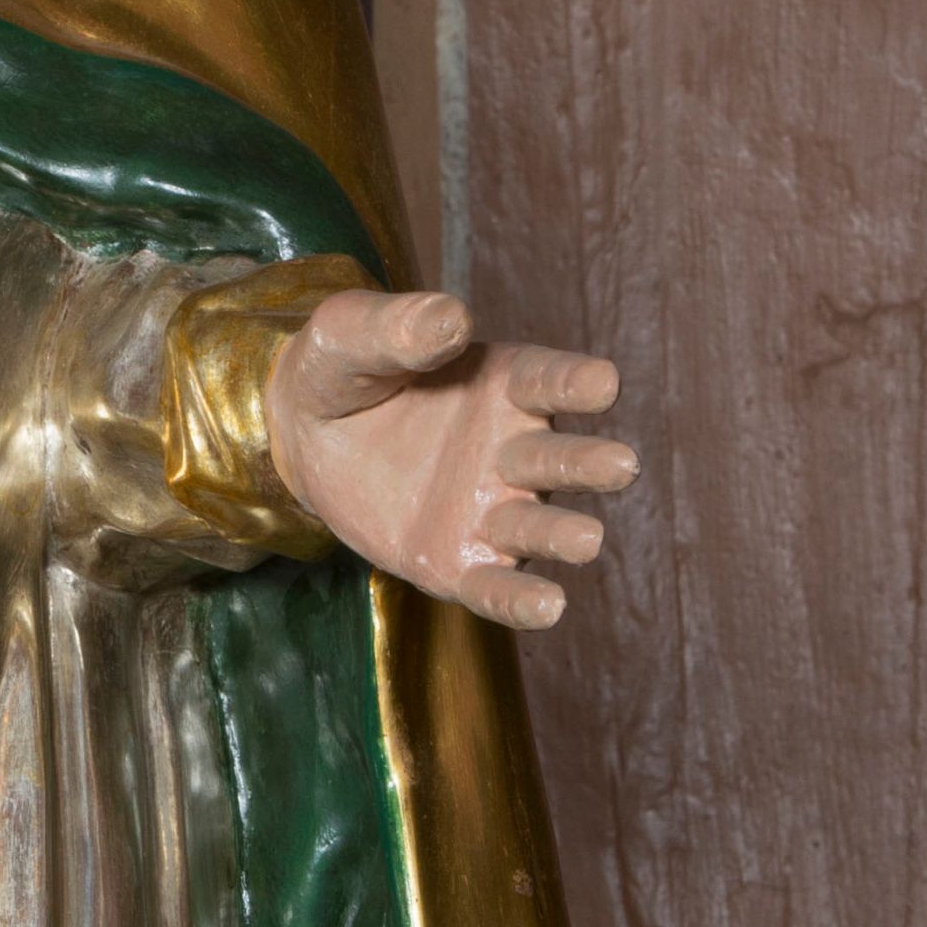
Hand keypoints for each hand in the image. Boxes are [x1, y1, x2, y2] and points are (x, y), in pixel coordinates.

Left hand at [265, 287, 635, 629]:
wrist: (305, 437)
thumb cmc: (344, 369)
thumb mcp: (352, 336)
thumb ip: (399, 328)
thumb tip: (449, 318)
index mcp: (504, 383)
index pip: (547, 381)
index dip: (573, 382)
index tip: (603, 383)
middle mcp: (513, 450)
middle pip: (556, 458)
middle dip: (587, 464)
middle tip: (621, 466)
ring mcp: (492, 512)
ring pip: (536, 527)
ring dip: (561, 534)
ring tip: (586, 540)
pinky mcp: (460, 565)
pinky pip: (495, 588)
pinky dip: (520, 601)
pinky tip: (547, 608)